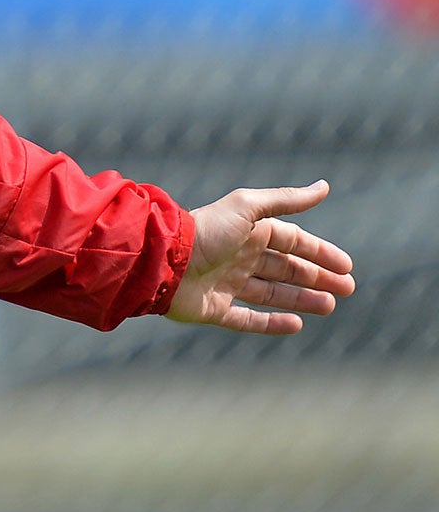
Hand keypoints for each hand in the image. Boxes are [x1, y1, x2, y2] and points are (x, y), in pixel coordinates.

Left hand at [169, 181, 354, 335]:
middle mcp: (238, 257)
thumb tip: (324, 187)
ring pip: (271, 294)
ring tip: (329, 305)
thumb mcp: (248, 208)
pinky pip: (247, 319)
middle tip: (348, 289)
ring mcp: (225, 284)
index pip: (291, 242)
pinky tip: (297, 324)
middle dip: (317, 278)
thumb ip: (285, 200)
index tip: (347, 266)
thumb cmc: (206, 231)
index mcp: (247, 233)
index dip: (320, 253)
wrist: (163, 261)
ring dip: (301, 299)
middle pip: (285, 269)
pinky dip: (271, 323)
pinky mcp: (213, 309)